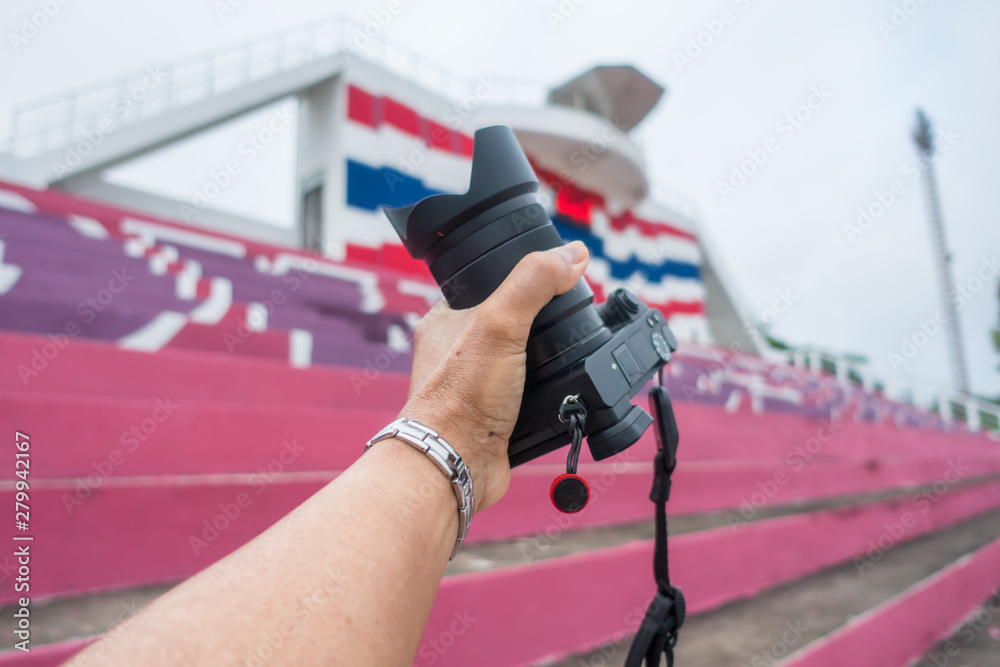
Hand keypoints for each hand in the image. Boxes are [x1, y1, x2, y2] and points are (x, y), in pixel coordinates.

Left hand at [400, 241, 589, 510]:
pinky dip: (552, 392)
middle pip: (513, 322)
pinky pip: (532, 395)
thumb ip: (534, 282)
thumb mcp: (500, 323)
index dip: (522, 277)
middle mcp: (460, 351)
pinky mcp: (498, 415)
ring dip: (551, 361)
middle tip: (568, 320)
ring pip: (525, 360)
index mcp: (447, 320)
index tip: (556, 276)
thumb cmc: (460, 397)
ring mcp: (479, 385)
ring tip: (570, 355)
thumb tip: (572, 254)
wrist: (456, 466)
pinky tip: (566, 390)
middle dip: (543, 323)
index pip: (487, 283)